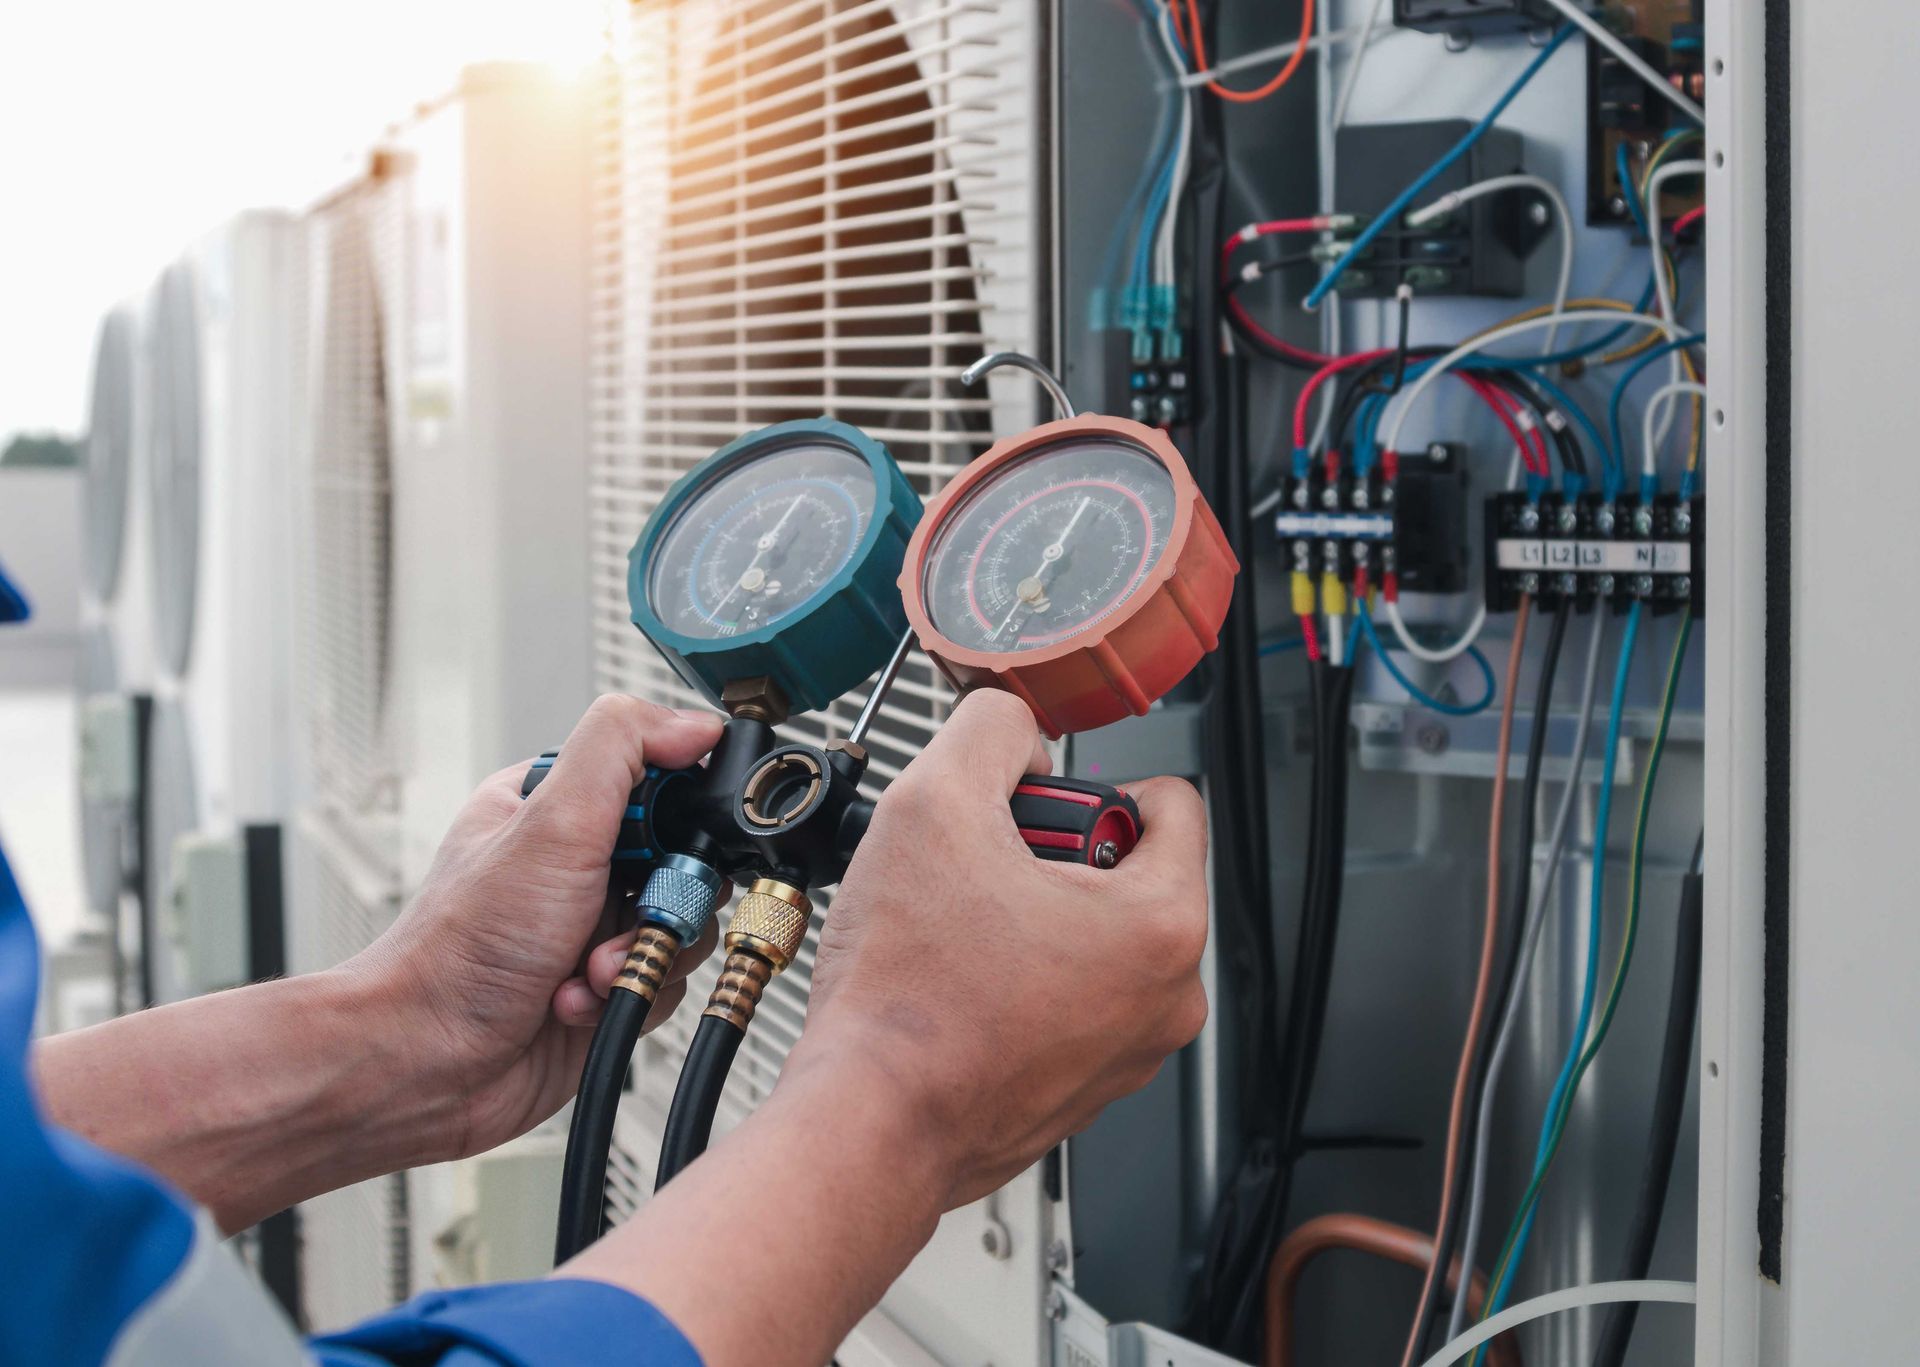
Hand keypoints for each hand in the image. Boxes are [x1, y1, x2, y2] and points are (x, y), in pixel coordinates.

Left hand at [348, 695, 726, 1161]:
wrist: (427, 1064)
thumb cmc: (458, 951)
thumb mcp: (550, 824)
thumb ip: (621, 751)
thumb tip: (693, 721)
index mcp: (557, 808)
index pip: (658, 780)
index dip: (680, 813)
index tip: (672, 842)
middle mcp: (578, 865)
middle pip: (684, 859)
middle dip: (664, 900)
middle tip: (626, 914)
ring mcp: (593, 928)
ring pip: (682, 926)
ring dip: (641, 955)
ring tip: (588, 971)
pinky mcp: (606, 986)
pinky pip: (665, 982)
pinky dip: (629, 995)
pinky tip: (578, 1003)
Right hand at [789, 689, 1209, 1209]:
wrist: (866, 1122)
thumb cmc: (908, 996)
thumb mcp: (933, 805)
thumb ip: (988, 731)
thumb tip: (1010, 726)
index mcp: (1162, 925)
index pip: (1171, 802)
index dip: (1090, 784)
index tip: (1034, 807)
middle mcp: (1167, 998)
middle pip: (1127, 872)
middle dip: (1052, 855)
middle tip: (978, 871)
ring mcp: (1127, 1054)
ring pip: (1092, 938)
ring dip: (1030, 916)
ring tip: (958, 928)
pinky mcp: (1081, 1090)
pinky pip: (1066, 1000)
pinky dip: (1018, 978)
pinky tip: (956, 981)